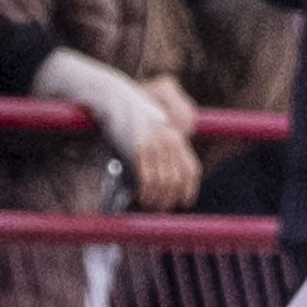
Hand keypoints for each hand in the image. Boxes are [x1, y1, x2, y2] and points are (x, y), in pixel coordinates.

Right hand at [112, 85, 203, 212]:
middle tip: (160, 208)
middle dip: (170, 198)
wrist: (115, 99)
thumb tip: (163, 177)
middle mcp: (170, 140)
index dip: (189, 189)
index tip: (184, 202)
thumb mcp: (154, 129)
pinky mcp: (138, 148)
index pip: (190, 169)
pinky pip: (147, 179)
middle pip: (177, 179)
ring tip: (149, 205)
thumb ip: (163, 149)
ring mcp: (154, 144)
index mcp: (176, 135)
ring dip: (157, 199)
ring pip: (164, 182)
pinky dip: (146, 193)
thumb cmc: (132, 117)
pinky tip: (142, 198)